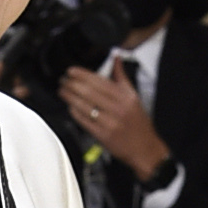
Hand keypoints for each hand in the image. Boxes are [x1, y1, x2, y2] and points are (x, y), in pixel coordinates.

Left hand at [59, 62, 168, 180]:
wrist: (144, 149)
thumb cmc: (138, 123)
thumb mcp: (134, 96)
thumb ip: (121, 77)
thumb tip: (115, 58)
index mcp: (125, 97)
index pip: (100, 81)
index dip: (83, 75)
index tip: (72, 71)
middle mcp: (118, 109)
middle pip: (90, 92)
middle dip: (73, 84)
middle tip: (63, 81)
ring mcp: (110, 123)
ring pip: (86, 106)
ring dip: (70, 97)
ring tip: (63, 91)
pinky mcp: (104, 136)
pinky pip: (85, 122)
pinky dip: (76, 113)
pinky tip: (70, 107)